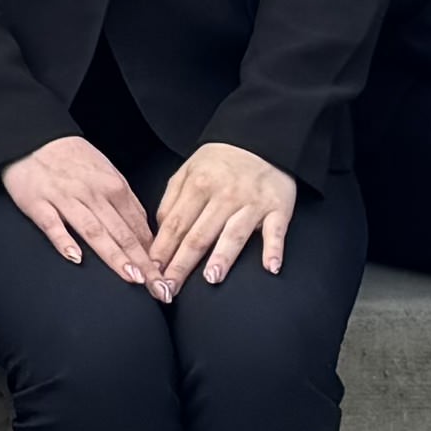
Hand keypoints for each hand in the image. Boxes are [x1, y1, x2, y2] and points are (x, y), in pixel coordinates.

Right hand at [0, 132, 166, 283]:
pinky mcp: (37, 203)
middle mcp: (92, 194)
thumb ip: (126, 203)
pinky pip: (52, 225)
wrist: (32, 137)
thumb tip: (145, 235)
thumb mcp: (107, 173)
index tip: (164, 277)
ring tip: (131, 277)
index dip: (154, 255)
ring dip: (114, 255)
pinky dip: (64, 241)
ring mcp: (64, 199)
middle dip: (142, 262)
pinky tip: (75, 257)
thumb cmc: (71, 158)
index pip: (138, 227)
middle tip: (157, 287)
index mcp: (113, 187)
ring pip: (94, 231)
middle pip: (122, 234)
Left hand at [149, 137, 299, 289]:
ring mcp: (253, 203)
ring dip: (223, 256)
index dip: (162, 250)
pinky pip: (277, 231)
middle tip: (170, 289)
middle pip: (199, 234)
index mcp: (198, 186)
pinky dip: (274, 249)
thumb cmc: (219, 163)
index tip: (151, 272)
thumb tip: (159, 234)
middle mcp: (224, 196)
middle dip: (182, 263)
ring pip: (234, 233)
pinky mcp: (279, 208)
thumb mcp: (187, 171)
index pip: (176, 224)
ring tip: (212, 278)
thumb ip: (171, 201)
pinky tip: (270, 268)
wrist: (261, 141)